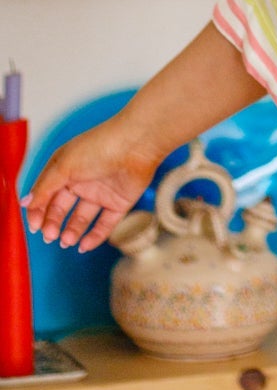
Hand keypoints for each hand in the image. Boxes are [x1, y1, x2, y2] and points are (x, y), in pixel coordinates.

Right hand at [20, 117, 162, 252]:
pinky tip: (84, 246)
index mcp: (65, 170)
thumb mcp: (63, 166)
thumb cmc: (99, 147)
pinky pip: (105, 224)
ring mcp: (101, 193)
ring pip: (82, 218)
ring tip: (66, 241)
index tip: (34, 226)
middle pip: (61, 209)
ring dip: (72, 232)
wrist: (137, 144)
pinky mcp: (119, 202)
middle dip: (53, 223)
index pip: (46, 195)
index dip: (38, 211)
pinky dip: (95, 237)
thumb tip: (26, 203)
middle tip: (50, 235)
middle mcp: (82, 181)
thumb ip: (44, 187)